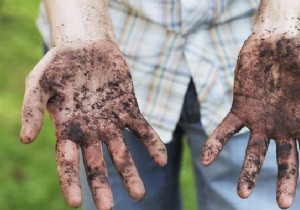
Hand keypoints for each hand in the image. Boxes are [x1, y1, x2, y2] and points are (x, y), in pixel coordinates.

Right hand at [20, 40, 166, 209]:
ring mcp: (111, 121)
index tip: (75, 203)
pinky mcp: (129, 108)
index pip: (67, 162)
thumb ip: (31, 109)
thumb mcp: (38, 83)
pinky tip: (162, 160)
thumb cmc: (59, 63)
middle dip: (103, 185)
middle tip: (109, 209)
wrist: (86, 45)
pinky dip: (151, 144)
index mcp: (68, 128)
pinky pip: (142, 130)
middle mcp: (91, 130)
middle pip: (97, 164)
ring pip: (122, 152)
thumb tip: (24, 139)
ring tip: (139, 194)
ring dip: (130, 173)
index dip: (70, 182)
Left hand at [201, 36, 299, 208]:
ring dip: (248, 172)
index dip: (297, 174)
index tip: (291, 195)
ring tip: (242, 193)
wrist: (275, 41)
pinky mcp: (240, 109)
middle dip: (283, 182)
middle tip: (281, 205)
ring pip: (254, 152)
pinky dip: (215, 145)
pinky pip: (226, 131)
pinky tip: (206, 160)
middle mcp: (281, 127)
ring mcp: (260, 120)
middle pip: (284, 161)